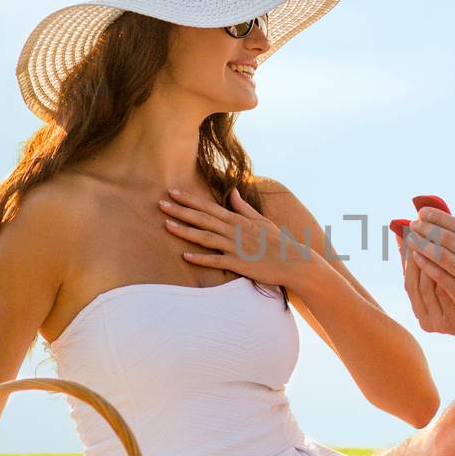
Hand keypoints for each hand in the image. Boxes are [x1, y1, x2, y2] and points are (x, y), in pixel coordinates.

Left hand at [159, 187, 314, 289]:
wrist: (294, 262)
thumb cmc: (277, 242)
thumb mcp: (261, 220)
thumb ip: (243, 207)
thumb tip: (231, 191)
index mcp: (239, 220)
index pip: (209, 207)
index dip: (190, 200)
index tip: (172, 192)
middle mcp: (235, 231)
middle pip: (203, 219)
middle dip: (181, 210)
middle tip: (160, 203)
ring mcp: (237, 247)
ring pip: (206, 237)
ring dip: (185, 231)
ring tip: (166, 225)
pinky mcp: (240, 264)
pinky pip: (217, 261)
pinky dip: (201, 259)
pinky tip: (185, 256)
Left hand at [404, 208, 454, 335]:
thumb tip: (452, 225)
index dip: (439, 218)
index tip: (424, 212)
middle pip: (448, 238)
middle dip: (427, 229)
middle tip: (413, 223)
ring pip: (441, 256)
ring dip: (422, 244)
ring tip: (410, 238)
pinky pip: (440, 277)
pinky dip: (426, 265)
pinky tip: (416, 257)